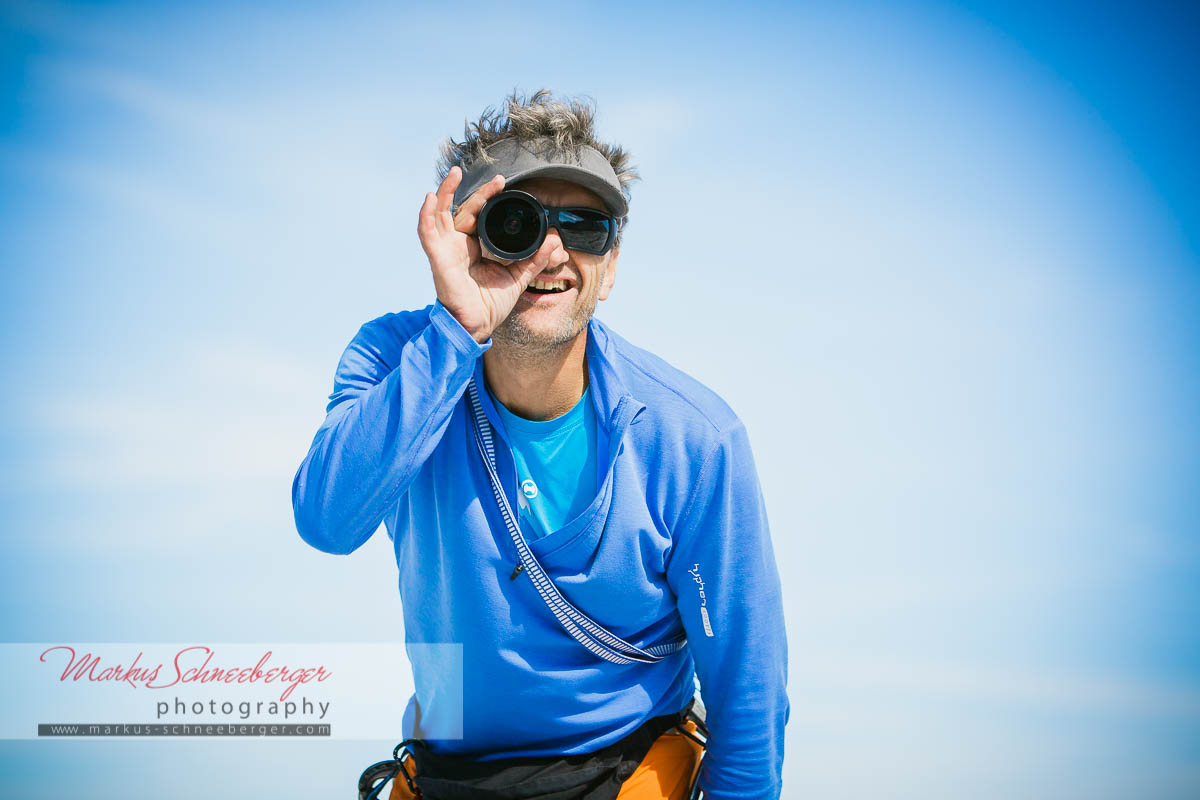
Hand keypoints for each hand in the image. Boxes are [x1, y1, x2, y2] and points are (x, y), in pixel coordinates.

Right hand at [418, 165, 566, 342]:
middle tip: (498, 179)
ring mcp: (446, 249)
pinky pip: (427, 232)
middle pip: (464, 210)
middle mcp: (458, 244)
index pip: (480, 215)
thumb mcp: (518, 277)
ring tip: (454, 173)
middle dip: (478, 192)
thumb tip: (554, 240)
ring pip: (441, 214)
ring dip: (445, 192)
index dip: (489, 198)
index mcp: (474, 246)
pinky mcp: (438, 257)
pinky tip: (428, 198)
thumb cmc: (491, 304)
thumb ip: (535, 258)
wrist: (478, 325)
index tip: (504, 184)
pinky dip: (426, 215)